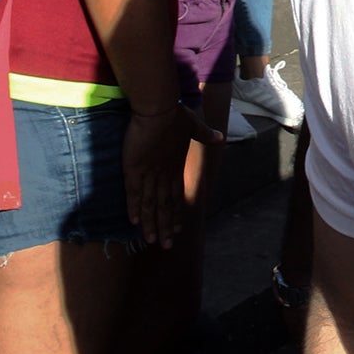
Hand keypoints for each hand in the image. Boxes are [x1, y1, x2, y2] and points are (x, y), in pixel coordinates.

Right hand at [123, 103, 217, 247]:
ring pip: (150, 204)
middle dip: (165, 226)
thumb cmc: (175, 114)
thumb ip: (205, 133)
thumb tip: (220, 136)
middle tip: (166, 245)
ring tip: (151, 240)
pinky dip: (134, 208)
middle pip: (164, 206)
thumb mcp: (194, 125)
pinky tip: (134, 221)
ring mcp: (149, 173)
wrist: (159, 109)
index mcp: (176, 167)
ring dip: (151, 223)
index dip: (176, 213)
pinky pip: (134, 193)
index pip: (177, 196)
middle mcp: (164, 174)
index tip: (178, 228)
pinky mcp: (134, 169)